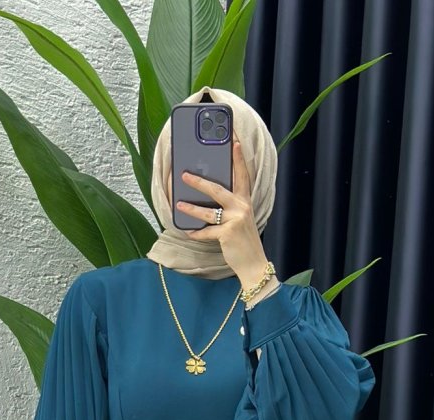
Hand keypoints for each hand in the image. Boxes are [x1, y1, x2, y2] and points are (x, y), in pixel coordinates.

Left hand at [177, 136, 275, 292]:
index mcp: (245, 200)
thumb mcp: (241, 219)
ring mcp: (235, 220)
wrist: (254, 263)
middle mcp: (242, 207)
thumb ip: (230, 206)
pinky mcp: (228, 234)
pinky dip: (196, 233)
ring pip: (208, 211)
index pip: (242, 174)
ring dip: (191, 208)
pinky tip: (187, 231)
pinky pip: (207, 232)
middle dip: (199, 182)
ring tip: (178, 204)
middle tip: (184, 174)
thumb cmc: (244, 241)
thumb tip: (208, 196)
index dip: (238, 157)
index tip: (234, 141)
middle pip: (218, 189)